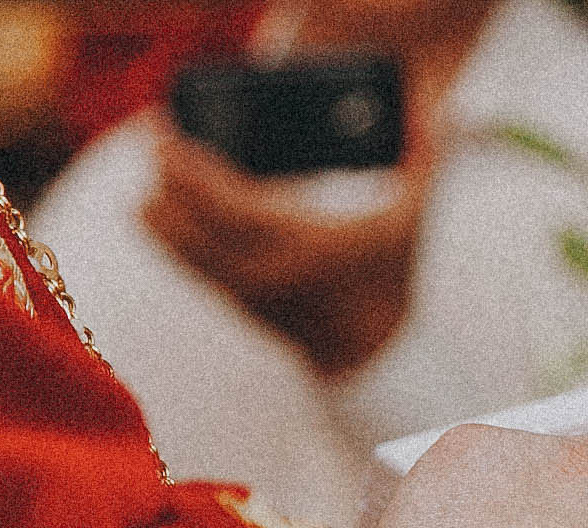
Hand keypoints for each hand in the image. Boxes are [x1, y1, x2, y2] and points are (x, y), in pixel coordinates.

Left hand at [143, 118, 434, 374]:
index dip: (187, 166)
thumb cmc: (392, 278)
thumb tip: (440, 116)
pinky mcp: (237, 304)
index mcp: (302, 242)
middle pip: (188, 221)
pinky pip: (188, 267)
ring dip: (157, 213)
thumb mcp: (414, 220)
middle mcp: (263, 269)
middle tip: (156, 143)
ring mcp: (245, 290)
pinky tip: (155, 214)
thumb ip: (428, 166)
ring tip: (147, 182)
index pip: (225, 201)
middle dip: (164, 180)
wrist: (377, 352)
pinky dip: (169, 238)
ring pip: (179, 248)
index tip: (165, 135)